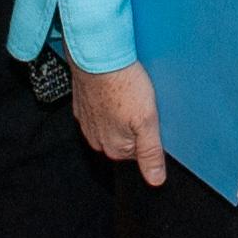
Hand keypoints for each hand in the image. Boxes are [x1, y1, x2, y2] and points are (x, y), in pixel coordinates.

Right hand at [69, 61, 164, 185]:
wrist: (97, 57)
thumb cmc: (122, 84)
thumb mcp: (147, 120)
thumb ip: (151, 153)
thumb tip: (155, 180)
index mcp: (115, 148)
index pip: (139, 153)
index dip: (149, 134)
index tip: (150, 118)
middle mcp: (98, 140)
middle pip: (125, 139)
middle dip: (134, 124)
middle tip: (140, 104)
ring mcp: (88, 122)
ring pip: (111, 124)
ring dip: (120, 113)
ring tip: (127, 95)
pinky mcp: (82, 105)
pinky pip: (99, 110)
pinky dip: (107, 102)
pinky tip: (115, 90)